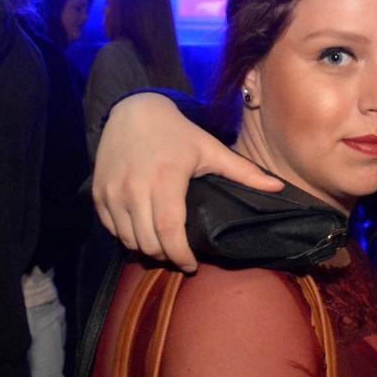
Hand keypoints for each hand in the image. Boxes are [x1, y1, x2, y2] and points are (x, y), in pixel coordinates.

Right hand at [93, 93, 282, 271]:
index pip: (169, 232)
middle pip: (148, 242)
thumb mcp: (210, 149)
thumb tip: (278, 188)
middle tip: (179, 255)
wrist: (133, 111)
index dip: (180, 256)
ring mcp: (113, 192)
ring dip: (146, 249)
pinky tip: (142, 232)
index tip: (191, 265)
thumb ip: (244, 172)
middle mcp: (135, 189)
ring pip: (128, 240)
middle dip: (165, 256)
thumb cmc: (177, 133)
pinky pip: (111, 228)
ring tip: (162, 246)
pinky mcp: (98, 193)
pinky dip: (126, 236)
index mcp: (166, 180)